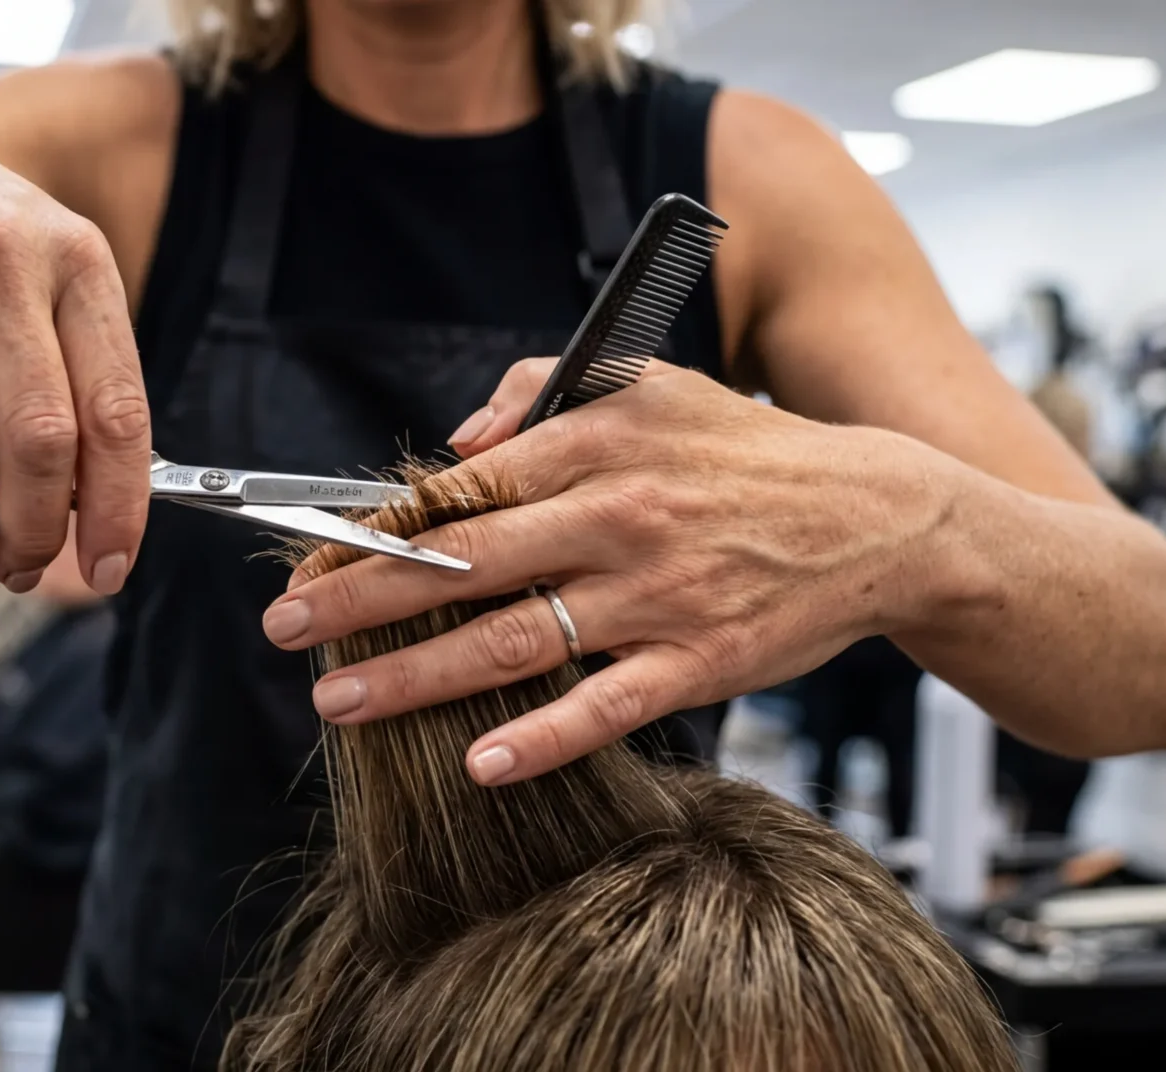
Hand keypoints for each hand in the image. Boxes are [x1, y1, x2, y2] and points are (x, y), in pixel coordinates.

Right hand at [0, 92, 150, 607]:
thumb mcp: (42, 278)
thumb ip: (76, 376)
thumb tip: (98, 511)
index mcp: (78, 262)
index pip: (116, 411)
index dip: (118, 507)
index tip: (109, 570)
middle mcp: (3, 257)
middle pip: (40, 437)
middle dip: (33, 531)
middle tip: (18, 572)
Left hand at [264, 359, 957, 785]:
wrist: (880, 517)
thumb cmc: (746, 453)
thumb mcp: (650, 386)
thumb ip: (540, 397)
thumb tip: (458, 447)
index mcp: (596, 445)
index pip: (461, 490)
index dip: (376, 526)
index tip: (311, 553)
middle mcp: (619, 518)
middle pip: (463, 566)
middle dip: (360, 598)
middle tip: (284, 628)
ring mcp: (659, 596)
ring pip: (513, 643)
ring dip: (415, 677)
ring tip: (338, 699)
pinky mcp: (702, 663)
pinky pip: (606, 707)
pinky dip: (540, 739)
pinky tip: (478, 764)